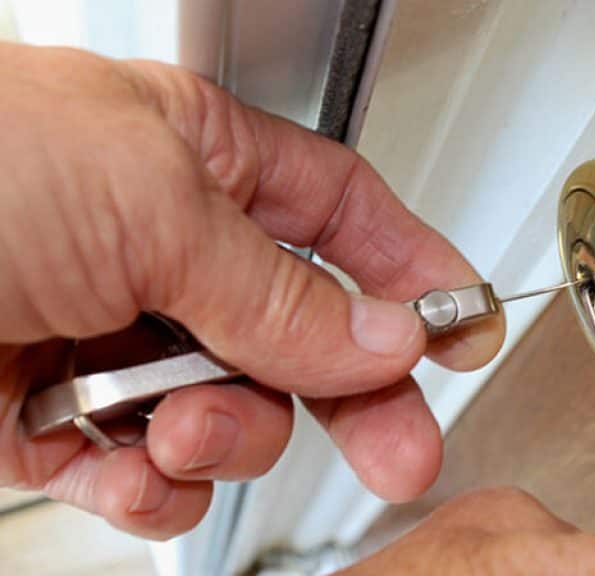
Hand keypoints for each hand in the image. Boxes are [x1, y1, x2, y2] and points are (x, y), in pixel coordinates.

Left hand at [0, 43, 503, 538]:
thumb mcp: (146, 201)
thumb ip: (277, 288)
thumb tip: (382, 334)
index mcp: (190, 156)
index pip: (337, 213)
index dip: (408, 268)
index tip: (462, 326)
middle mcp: (157, 244)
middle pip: (301, 325)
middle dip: (354, 389)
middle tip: (404, 443)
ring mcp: (107, 334)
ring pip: (233, 405)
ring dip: (224, 428)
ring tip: (179, 420)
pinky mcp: (49, 418)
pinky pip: (146, 464)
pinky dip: (148, 478)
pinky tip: (124, 459)